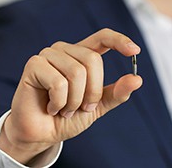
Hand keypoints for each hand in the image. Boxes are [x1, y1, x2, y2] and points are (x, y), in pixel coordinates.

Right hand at [0, 28, 142, 163]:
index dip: (119, 41)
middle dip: (92, 92)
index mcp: (82, 56)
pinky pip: (58, 83)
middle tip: (82, 107)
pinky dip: (60, 103)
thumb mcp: (99, 106)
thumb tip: (137, 79)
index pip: (103, 37)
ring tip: (65, 109)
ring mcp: (48, 55)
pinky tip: (52, 107)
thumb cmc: (69, 116)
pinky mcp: (34, 65)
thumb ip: (117, 93)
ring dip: (75, 101)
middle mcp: (65, 51)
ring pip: (76, 72)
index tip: (135, 51)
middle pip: (93, 60)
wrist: (43, 133)